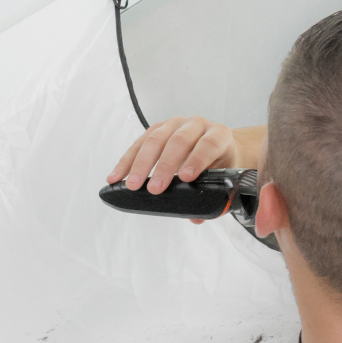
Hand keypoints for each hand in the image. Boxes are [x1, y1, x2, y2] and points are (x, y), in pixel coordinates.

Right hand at [107, 117, 265, 193]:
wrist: (218, 146)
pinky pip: (139, 143)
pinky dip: (127, 161)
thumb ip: (212, 196)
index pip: (208, 144)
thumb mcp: (224, 177)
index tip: (185, 178)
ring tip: (132, 185)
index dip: (197, 159)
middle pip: (178, 141)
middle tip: (154, 188)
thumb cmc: (221, 163)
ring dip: (140, 164)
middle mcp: (196, 125)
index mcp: (218, 135)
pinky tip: (117, 176)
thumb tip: (195, 218)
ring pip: (155, 140)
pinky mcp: (157, 129)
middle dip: (164, 166)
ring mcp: (175, 124)